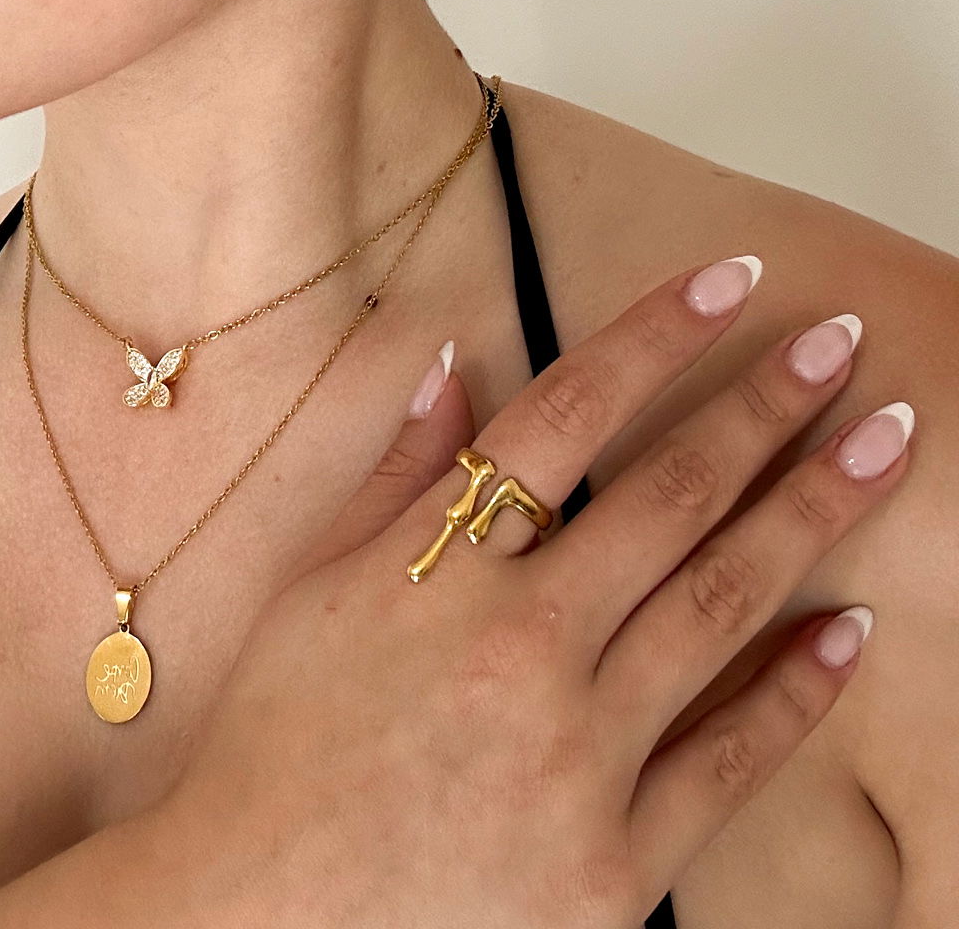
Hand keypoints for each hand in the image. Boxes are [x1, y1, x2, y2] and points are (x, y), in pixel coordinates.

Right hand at [153, 258, 911, 927]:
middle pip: (670, 495)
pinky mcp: (616, 865)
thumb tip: (449, 358)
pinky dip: (796, 690)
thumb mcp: (309, 590)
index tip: (733, 276)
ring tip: (884, 447)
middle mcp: (519, 647)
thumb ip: (393, 475)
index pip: (568, 412)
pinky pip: (730, 761)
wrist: (254, 924)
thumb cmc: (270, 750)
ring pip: (721, 603)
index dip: (658, 333)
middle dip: (766, 406)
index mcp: (438, 569)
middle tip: (839, 345)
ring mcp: (576, 756)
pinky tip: (847, 629)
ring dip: (812, 511)